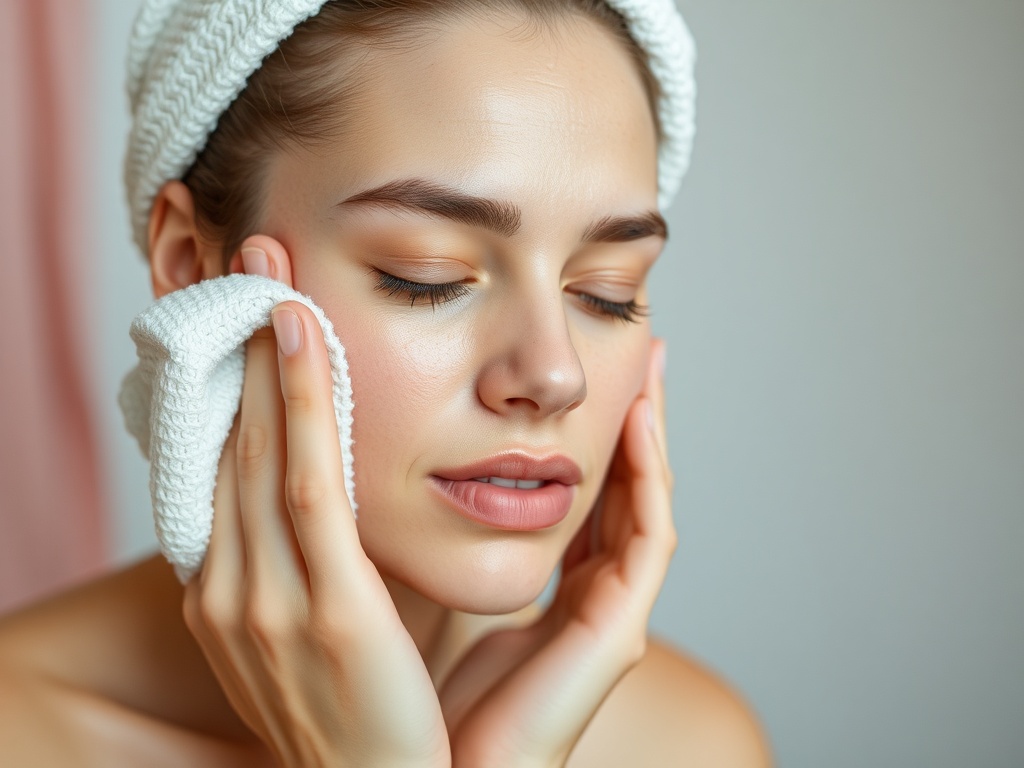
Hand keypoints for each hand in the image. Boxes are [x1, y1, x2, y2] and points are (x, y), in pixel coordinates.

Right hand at [182, 291, 449, 766]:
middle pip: (230, 440)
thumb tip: (326, 500)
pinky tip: (299, 334)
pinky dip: (298, 403)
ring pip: (259, 448)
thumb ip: (311, 564)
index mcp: (226, 594)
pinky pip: (306, 483)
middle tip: (245, 260)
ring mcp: (266, 598)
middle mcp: (228, 588)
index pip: (222, 465)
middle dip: (235, 345)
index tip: (241, 310)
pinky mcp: (322, 606)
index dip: (229, 381)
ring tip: (268, 269)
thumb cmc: (363, 712)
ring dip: (263, 351)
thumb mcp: (318, 629)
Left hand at [438, 338, 676, 767]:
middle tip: (636, 346)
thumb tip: (385, 469)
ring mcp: (607, 615)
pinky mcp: (615, 633)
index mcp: (548, 587)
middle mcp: (586, 595)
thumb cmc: (412, 697)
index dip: (585, 429)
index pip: (578, 492)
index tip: (580, 368)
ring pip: (642, 502)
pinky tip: (641, 420)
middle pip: (619, 490)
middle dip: (627, 418)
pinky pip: (646, 540)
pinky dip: (649, 477)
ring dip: (649, 430)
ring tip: (650, 362)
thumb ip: (423, 537)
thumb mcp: (418, 589)